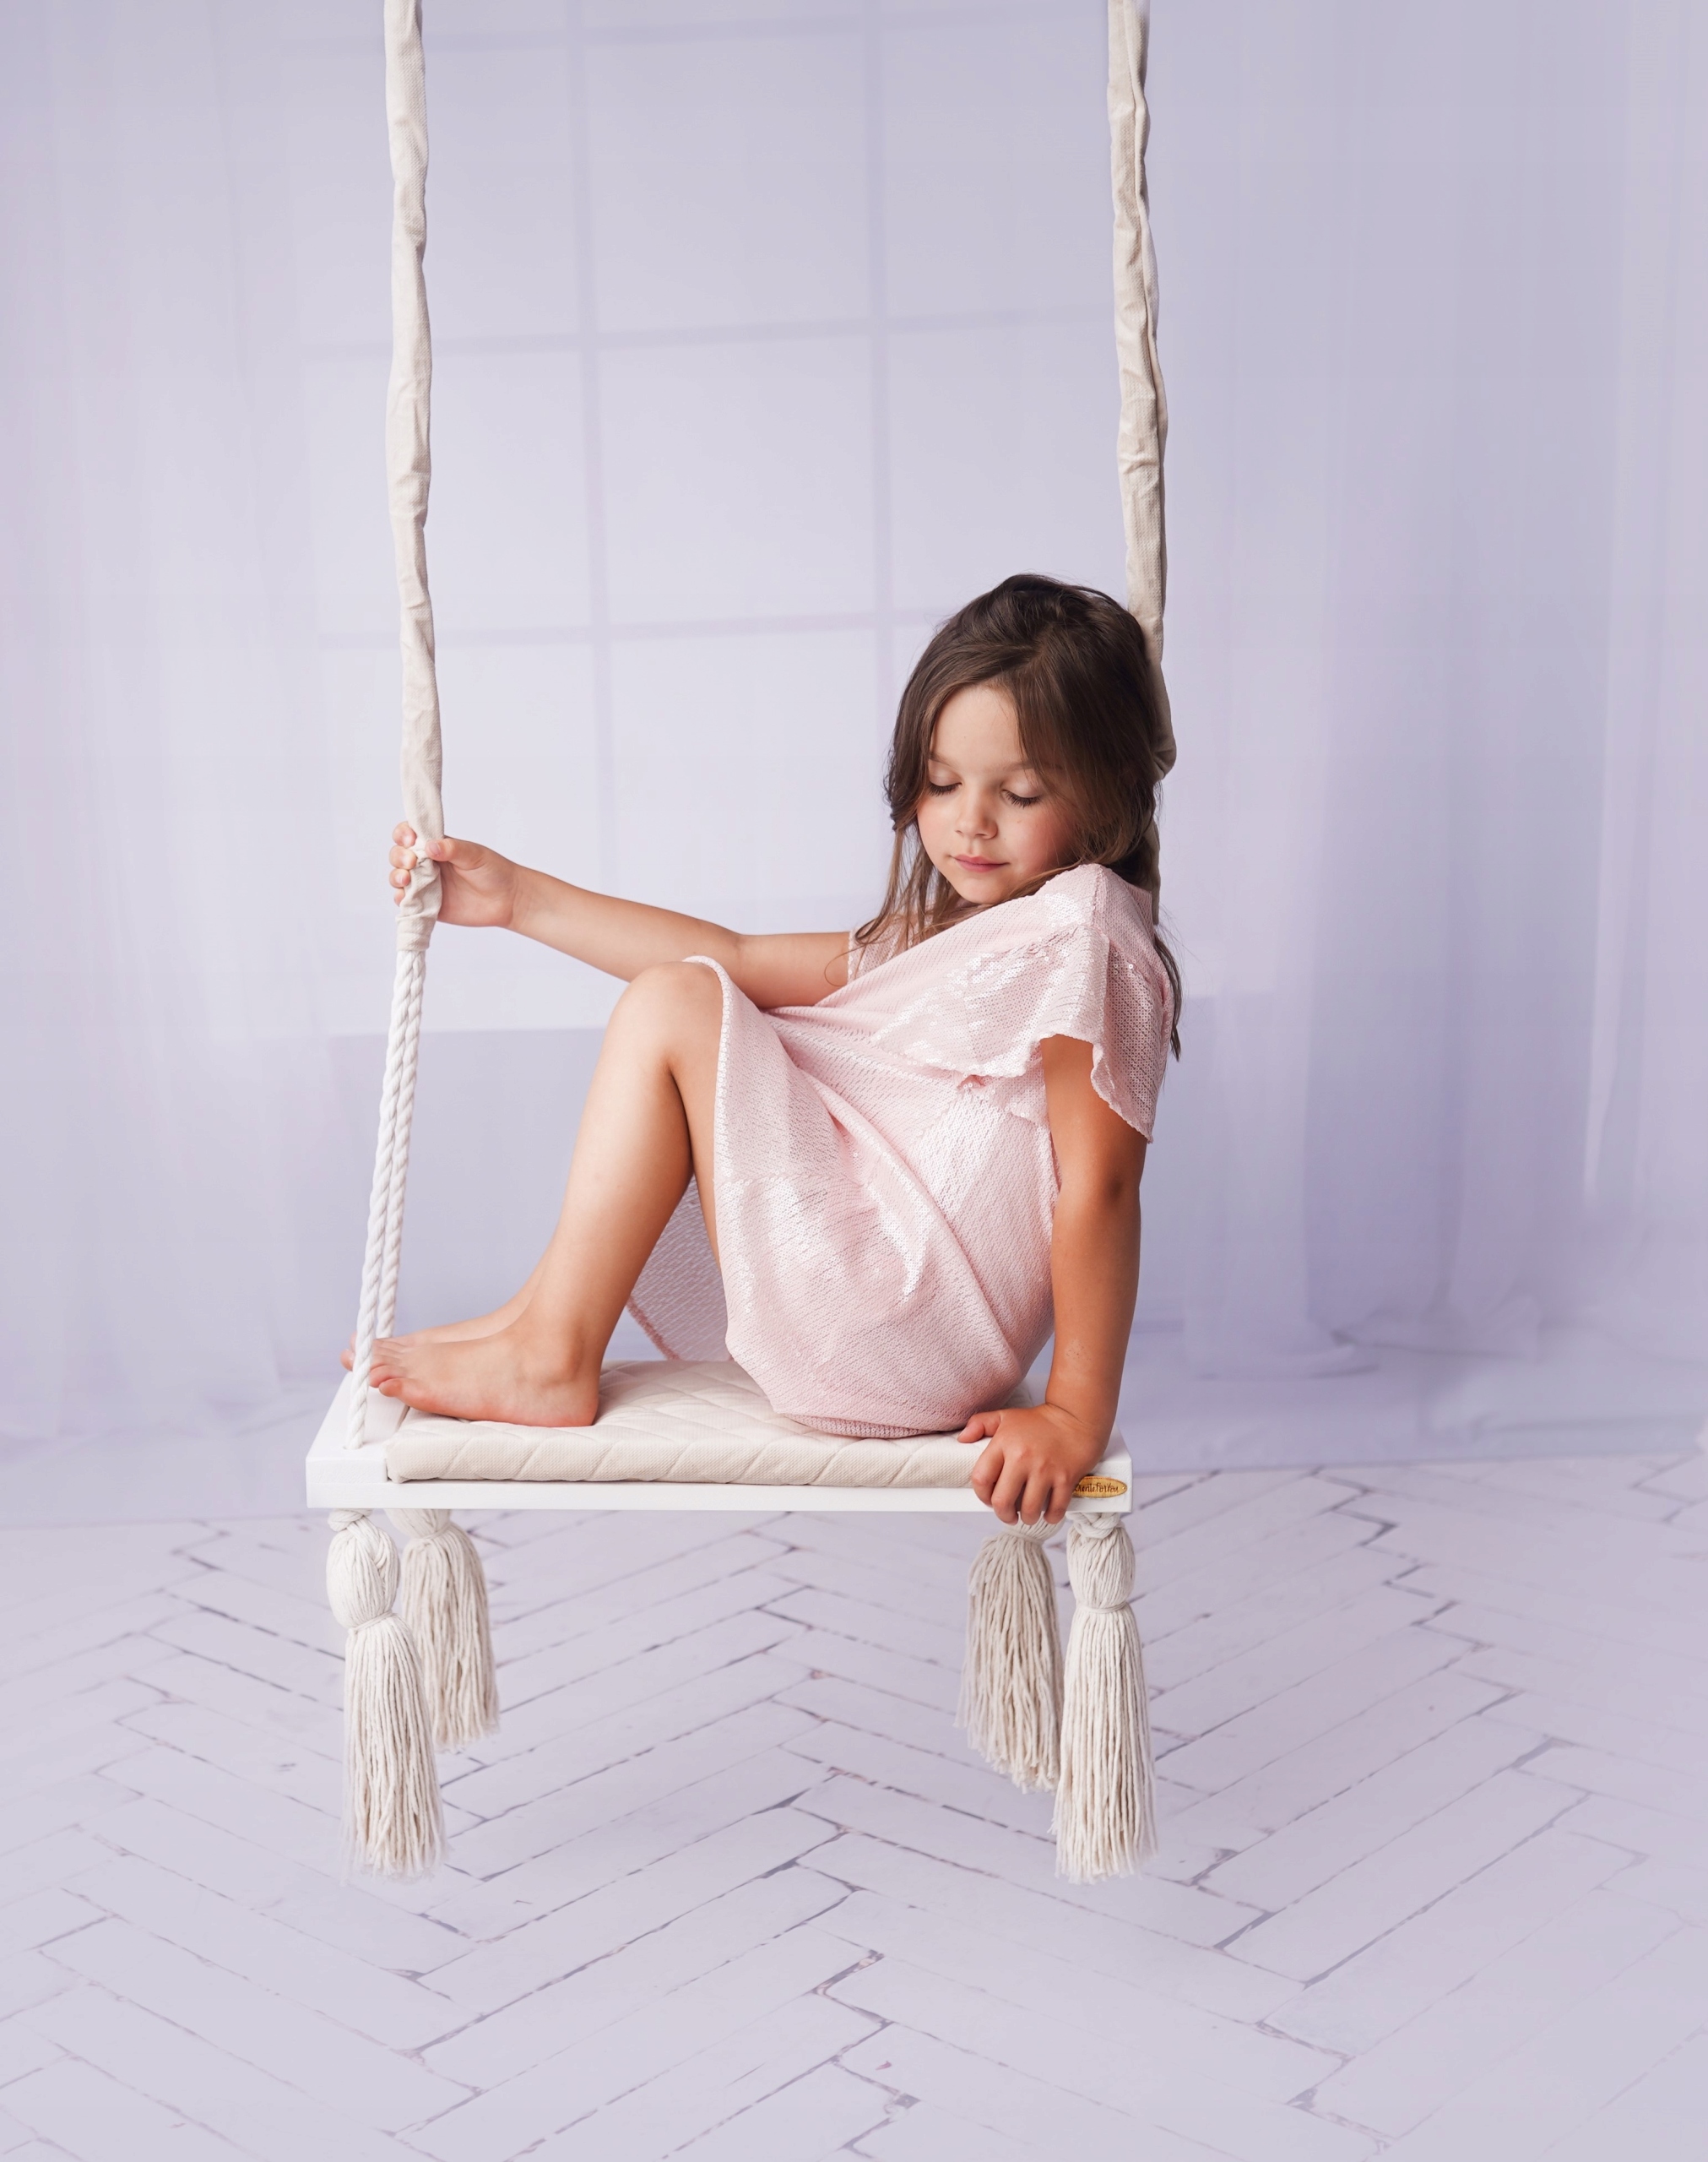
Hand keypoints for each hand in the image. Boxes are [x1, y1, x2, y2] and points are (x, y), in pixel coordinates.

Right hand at [389, 825, 521, 929]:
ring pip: (398, 878)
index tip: (410, 838)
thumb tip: (429, 845)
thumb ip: (452, 849)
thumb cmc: (493, 871)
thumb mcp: (474, 854)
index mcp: (436, 846)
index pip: (410, 835)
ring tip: (406, 880)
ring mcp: (425, 885)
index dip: (403, 834)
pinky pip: (407, 902)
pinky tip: (405, 897)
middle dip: (399, 856)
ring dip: (396, 877)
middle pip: (399, 856)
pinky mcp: (427, 905)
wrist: (507, 900)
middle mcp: (427, 864)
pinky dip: (401, 899)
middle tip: (411, 862)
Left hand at [959, 1402, 1105, 1526]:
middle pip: (1002, 1501)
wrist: (1076, 1415)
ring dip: (1027, 1518)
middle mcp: (1022, 1458)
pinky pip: (1055, 1508)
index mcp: (1004, 1444)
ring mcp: (1045, 1469)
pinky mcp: (1066, 1478)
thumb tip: (961, 1439)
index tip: (989, 1499)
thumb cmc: (1039, 1421)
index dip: (982, 1495)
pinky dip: (1051, 1516)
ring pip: (1029, 1510)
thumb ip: (980, 1424)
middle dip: (1004, 1514)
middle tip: (1008, 1514)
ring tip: (1029, 1514)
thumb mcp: (1005, 1416)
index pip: (981, 1479)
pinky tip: (1048, 1512)